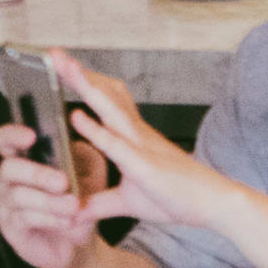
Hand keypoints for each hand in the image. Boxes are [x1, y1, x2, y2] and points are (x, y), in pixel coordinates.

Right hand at [0, 49, 116, 267]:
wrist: (81, 242)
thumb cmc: (81, 200)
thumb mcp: (92, 172)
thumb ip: (85, 153)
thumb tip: (78, 136)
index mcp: (26, 157)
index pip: (5, 139)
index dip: (12, 134)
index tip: (32, 134)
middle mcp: (10, 179)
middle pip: (8, 168)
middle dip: (36, 173)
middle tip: (63, 181)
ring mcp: (7, 205)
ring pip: (19, 196)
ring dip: (49, 201)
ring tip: (74, 205)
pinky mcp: (11, 229)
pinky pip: (24, 219)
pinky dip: (49, 218)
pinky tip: (67, 220)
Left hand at [62, 55, 223, 238]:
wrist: (211, 204)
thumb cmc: (175, 198)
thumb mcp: (128, 203)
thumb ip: (99, 204)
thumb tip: (73, 213)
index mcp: (133, 137)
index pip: (107, 100)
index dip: (87, 81)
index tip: (64, 65)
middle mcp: (135, 133)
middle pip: (105, 93)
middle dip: (79, 73)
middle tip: (55, 53)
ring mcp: (140, 145)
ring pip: (110, 107)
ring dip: (86, 86)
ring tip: (65, 67)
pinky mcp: (143, 164)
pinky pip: (115, 143)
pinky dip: (94, 128)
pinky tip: (76, 116)